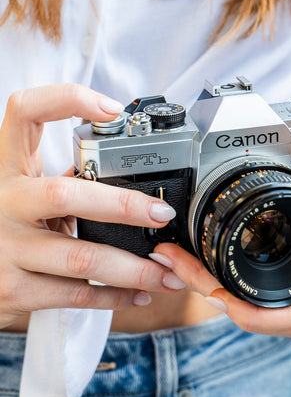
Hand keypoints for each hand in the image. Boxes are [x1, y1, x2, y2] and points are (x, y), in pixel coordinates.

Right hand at [0, 84, 184, 329]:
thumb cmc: (6, 226)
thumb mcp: (25, 195)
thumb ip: (64, 184)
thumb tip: (126, 182)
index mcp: (8, 170)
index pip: (24, 113)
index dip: (66, 100)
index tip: (112, 110)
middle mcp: (3, 204)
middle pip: (66, 195)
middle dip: (124, 206)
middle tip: (162, 215)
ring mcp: (6, 250)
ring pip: (81, 258)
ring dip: (135, 269)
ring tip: (169, 273)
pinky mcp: (13, 291)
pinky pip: (76, 296)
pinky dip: (116, 297)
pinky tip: (140, 293)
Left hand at [154, 156, 290, 337]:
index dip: (250, 313)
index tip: (212, 293)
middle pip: (264, 314)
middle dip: (215, 294)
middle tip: (176, 263)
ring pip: (263, 308)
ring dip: (221, 290)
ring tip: (185, 262)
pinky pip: (270, 296)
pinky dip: (238, 286)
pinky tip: (217, 266)